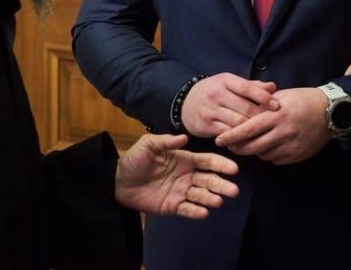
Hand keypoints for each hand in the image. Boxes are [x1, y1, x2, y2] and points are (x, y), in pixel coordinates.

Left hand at [115, 133, 238, 218]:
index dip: (221, 164)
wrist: (117, 182)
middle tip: (233, 190)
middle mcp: (187, 176)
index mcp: (184, 160)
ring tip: (218, 201)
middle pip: (209, 180)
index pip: (207, 162)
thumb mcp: (148, 145)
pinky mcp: (173, 206)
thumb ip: (166, 141)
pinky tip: (204, 212)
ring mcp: (181, 192)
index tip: (233, 169)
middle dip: (221, 185)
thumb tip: (185, 137)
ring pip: (201, 196)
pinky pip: (187, 209)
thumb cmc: (134, 160)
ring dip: (211, 198)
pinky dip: (196, 212)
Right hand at [181, 73, 278, 136]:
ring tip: (265, 133)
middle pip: (245, 107)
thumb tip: (273, 87)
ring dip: (252, 129)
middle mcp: (216, 94)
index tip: (277, 105)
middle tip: (274, 123)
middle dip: (261, 116)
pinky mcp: (206, 125)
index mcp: (225, 80)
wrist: (186, 102)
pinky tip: (249, 140)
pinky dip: (240, 138)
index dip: (263, 97)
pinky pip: (228, 134)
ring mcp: (210, 110)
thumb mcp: (230, 84)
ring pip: (237, 122)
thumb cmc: (215, 92)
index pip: (247, 88)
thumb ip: (252, 86)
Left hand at [214, 87, 330, 164]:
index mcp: (276, 115)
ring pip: (263, 155)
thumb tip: (241, 113)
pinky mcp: (297, 155)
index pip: (247, 129)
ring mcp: (291, 145)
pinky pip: (276, 160)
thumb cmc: (303, 99)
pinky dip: (269, 155)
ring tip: (252, 144)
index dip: (231, 136)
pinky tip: (270, 146)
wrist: (330, 111)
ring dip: (255, 151)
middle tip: (231, 146)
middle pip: (252, 146)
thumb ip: (262, 105)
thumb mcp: (281, 96)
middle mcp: (282, 132)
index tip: (219, 140)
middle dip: (238, 148)